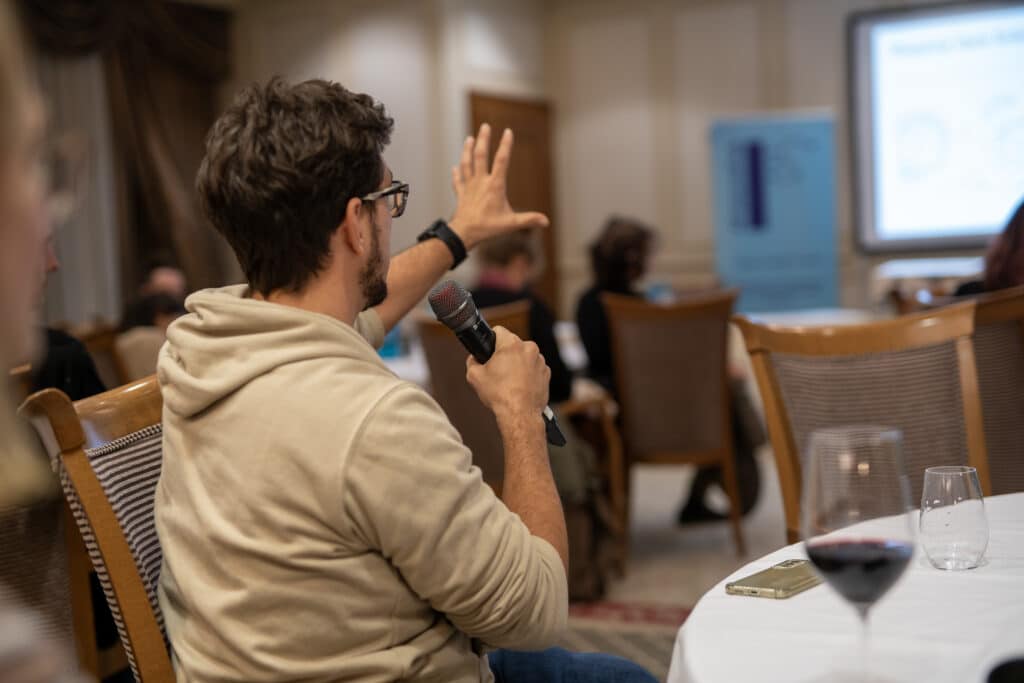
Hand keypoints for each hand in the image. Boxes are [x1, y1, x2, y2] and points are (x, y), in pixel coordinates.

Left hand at [449, 123, 549, 249]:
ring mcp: (469, 187)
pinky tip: (455, 167)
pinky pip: (458, 181)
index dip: (506, 145)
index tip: (508, 131)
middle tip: (485, 126)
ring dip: (467, 150)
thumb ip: (528, 220)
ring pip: (467, 163)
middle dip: (484, 139)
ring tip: (469, 138)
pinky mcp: (461, 194)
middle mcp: (481, 182)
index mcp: (495, 186)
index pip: (502, 160)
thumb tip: (546, 221)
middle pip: (481, 156)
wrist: (464, 233)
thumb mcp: (511, 224)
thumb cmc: (488, 228)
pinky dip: (457, 173)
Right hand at [466, 326, 549, 422]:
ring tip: (509, 381)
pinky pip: (534, 368)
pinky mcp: (546, 374)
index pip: (499, 330)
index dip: (491, 339)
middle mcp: (529, 348)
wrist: (519, 414)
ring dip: (517, 364)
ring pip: (524, 356)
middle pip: (513, 345)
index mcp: (512, 344)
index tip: (489, 348)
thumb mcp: (474, 376)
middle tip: (496, 369)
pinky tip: (519, 386)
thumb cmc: (499, 395)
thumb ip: (472, 361)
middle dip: (505, 354)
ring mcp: (540, 361)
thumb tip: (474, 359)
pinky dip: (528, 374)